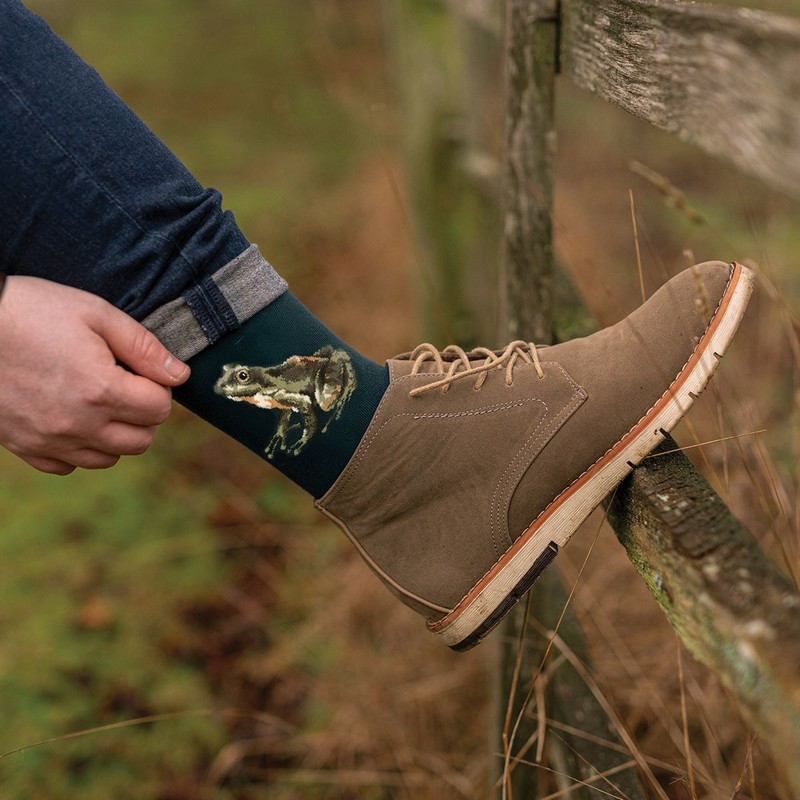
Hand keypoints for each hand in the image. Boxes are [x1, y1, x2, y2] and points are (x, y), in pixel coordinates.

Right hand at [0, 276, 189, 474]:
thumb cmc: (31, 310)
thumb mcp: (95, 314)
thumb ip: (144, 348)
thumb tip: (180, 375)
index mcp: (101, 390)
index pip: (160, 409)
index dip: (159, 387)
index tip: (140, 370)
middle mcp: (78, 424)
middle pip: (141, 440)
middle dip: (144, 413)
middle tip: (125, 384)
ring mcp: (49, 440)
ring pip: (108, 458)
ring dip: (116, 434)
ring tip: (99, 400)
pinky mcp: (24, 447)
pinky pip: (68, 466)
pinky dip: (79, 448)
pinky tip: (71, 417)